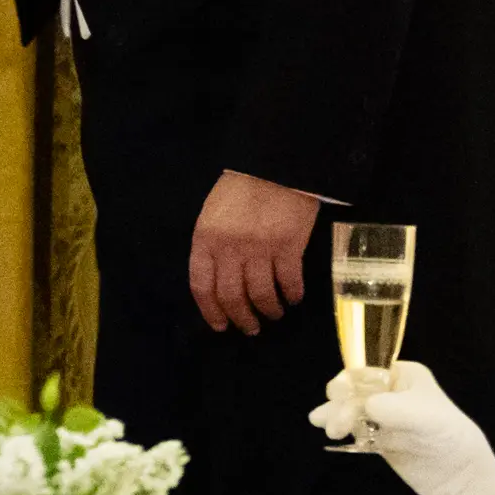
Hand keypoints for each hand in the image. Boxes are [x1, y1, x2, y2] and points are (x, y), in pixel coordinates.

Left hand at [187, 170, 319, 332]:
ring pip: (260, 295)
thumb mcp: (212, 215)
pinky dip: (291, 295)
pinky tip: (293, 297)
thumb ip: (212, 247)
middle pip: (231, 297)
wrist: (274, 165)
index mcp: (205, 239)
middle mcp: (229, 248)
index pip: (201, 286)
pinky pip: (289, 283)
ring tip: (273, 314)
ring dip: (268, 310)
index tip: (220, 325)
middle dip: (241, 318)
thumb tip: (218, 282)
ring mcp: (259, 249)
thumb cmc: (241, 190)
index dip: (210, 311)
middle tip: (250, 328)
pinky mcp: (288, 247)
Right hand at [310, 360, 489, 472]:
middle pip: (354, 389)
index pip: (368, 370)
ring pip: (350, 408)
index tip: (337, 397)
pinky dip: (341, 427)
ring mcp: (383, 413)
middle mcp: (391, 390)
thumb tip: (362, 406)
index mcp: (404, 374)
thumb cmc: (446, 436)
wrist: (457, 476)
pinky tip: (329, 431)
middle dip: (341, 403)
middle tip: (335, 425)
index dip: (350, 382)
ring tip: (328, 429)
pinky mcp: (378, 435)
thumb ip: (392, 408)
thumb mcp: (424, 416)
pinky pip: (354, 427)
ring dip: (336, 415)